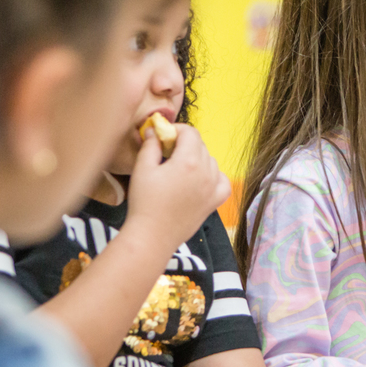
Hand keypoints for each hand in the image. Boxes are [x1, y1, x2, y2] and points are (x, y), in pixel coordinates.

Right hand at [127, 124, 230, 250]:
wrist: (153, 236)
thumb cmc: (145, 202)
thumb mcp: (142, 169)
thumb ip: (151, 145)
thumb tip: (153, 130)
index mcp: (189, 161)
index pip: (190, 132)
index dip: (176, 130)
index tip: (164, 137)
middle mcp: (206, 172)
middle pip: (200, 146)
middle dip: (184, 144)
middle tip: (167, 153)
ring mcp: (213, 188)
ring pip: (211, 161)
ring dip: (197, 159)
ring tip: (179, 169)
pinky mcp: (215, 202)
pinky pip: (223, 181)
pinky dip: (214, 176)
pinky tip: (200, 180)